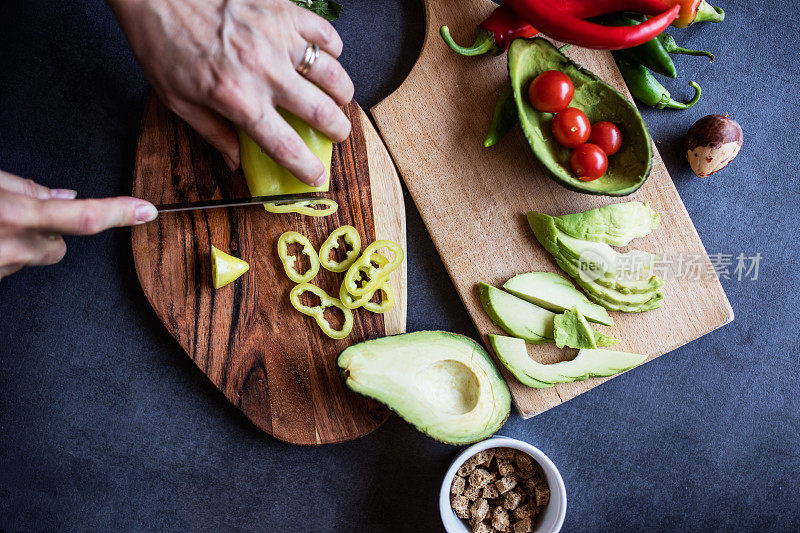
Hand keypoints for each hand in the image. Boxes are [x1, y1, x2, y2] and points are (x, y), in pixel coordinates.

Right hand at [0, 170, 156, 280]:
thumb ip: (24, 188)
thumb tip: (65, 196)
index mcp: (15, 216)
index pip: (83, 217)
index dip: (118, 214)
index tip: (145, 211)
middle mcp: (12, 248)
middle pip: (57, 247)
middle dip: (44, 233)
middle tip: (8, 215)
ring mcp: (2, 269)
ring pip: (29, 257)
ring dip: (16, 242)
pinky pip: (8, 266)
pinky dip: (0, 253)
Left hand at [109, 0, 353, 185]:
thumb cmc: (163, 43)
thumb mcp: (178, 100)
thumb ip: (213, 133)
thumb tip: (235, 162)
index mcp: (238, 100)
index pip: (285, 146)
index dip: (307, 166)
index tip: (317, 176)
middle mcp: (265, 72)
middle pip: (321, 112)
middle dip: (338, 130)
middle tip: (337, 132)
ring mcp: (279, 39)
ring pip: (332, 75)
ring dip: (342, 93)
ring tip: (338, 99)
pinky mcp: (284, 11)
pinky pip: (325, 35)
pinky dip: (333, 50)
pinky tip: (325, 57)